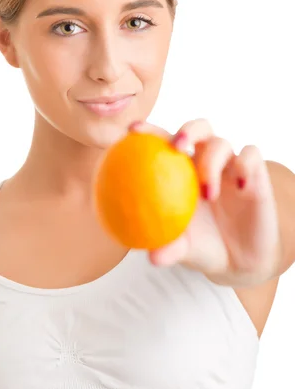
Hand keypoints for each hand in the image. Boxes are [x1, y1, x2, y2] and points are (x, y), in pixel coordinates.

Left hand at [129, 119, 281, 287]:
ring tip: (207, 193)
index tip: (132, 131)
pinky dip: (245, 164)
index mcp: (180, 170)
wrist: (239, 260)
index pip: (164, 141)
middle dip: (187, 130)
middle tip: (177, 145)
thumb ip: (169, 248)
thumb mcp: (184, 249)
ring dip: (211, 163)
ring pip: (222, 143)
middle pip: (198, 128)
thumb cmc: (202, 246)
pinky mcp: (257, 174)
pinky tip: (239, 186)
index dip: (149, 131)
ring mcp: (230, 166)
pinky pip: (252, 156)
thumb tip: (151, 256)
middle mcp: (205, 161)